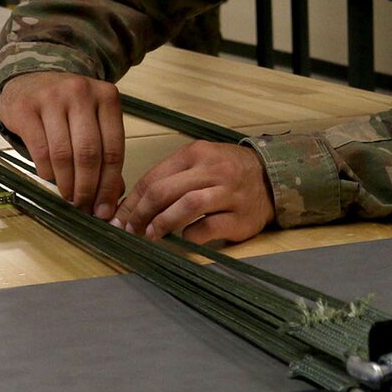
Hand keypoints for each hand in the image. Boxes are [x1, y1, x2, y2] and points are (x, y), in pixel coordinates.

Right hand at [0, 72, 125, 218]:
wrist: (30, 79)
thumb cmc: (67, 107)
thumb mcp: (92, 121)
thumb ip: (105, 151)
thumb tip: (113, 196)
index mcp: (107, 97)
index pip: (113, 149)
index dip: (109, 183)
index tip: (104, 207)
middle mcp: (81, 93)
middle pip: (89, 153)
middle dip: (88, 187)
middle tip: (84, 205)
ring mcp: (52, 98)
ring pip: (64, 154)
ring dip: (67, 183)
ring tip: (69, 196)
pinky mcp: (26, 108)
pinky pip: (40, 150)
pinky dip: (47, 171)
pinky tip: (50, 178)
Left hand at [113, 141, 275, 243]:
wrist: (273, 179)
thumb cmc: (228, 173)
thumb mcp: (201, 162)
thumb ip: (172, 177)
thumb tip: (133, 205)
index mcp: (197, 153)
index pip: (154, 177)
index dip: (132, 201)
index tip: (118, 218)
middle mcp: (214, 170)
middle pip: (166, 190)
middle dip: (141, 213)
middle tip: (130, 230)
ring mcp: (229, 193)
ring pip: (188, 205)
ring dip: (163, 223)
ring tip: (151, 236)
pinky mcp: (241, 217)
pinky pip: (210, 227)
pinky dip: (192, 235)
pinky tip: (185, 238)